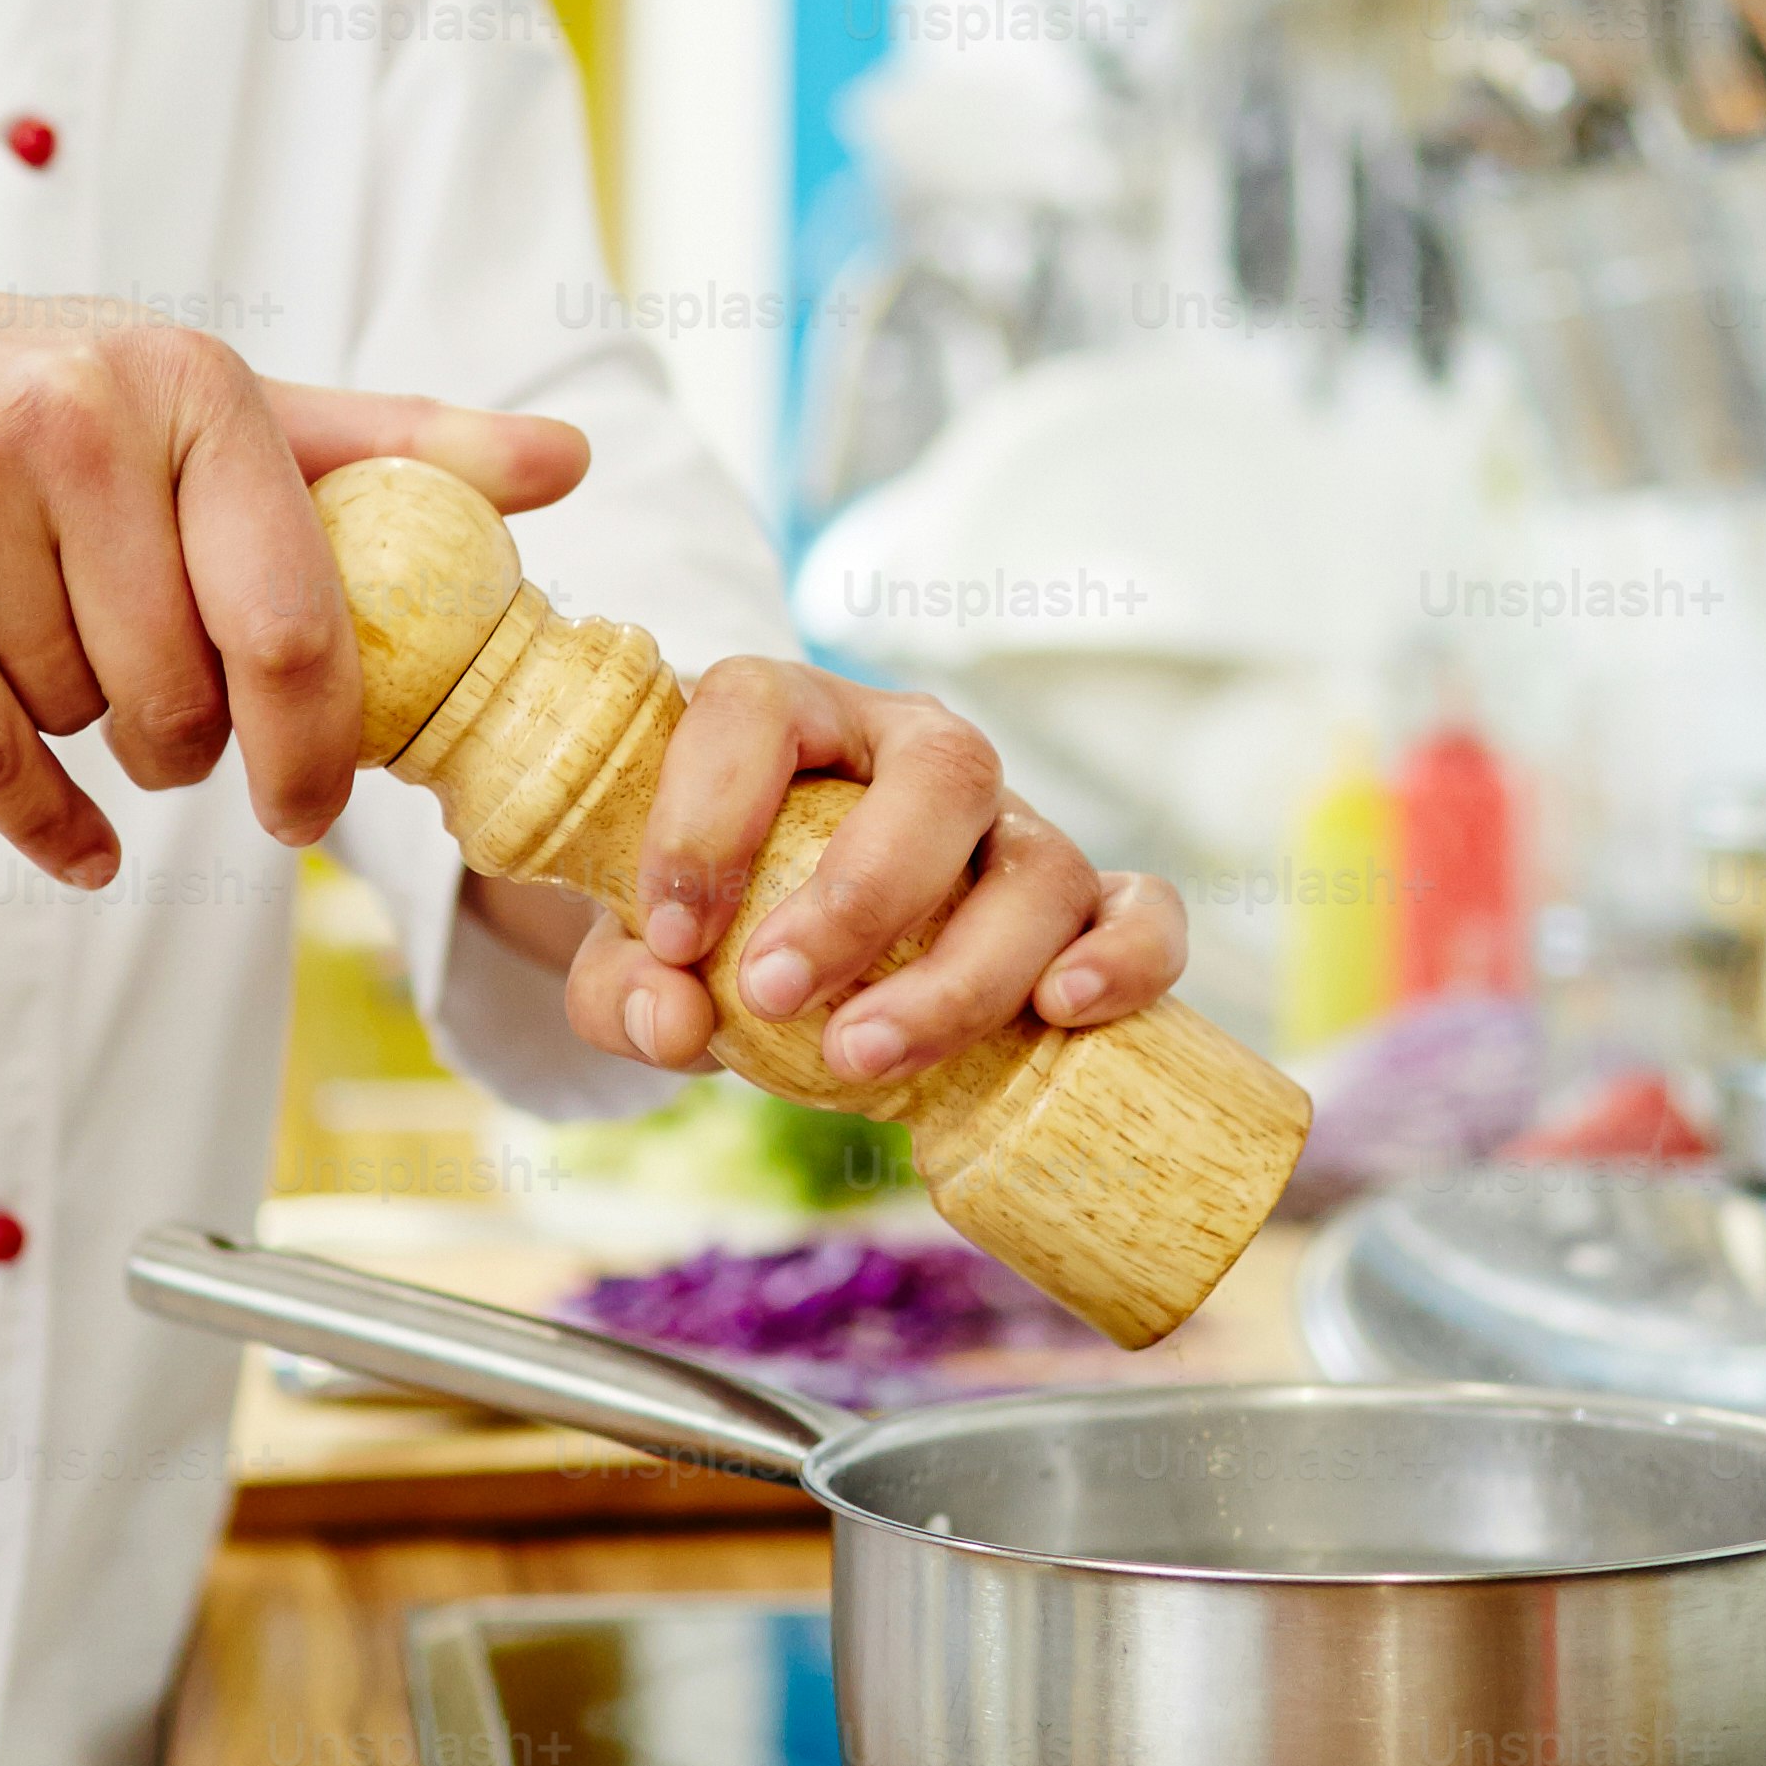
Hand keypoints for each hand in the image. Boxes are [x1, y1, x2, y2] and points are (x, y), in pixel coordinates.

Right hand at [0, 273, 583, 883]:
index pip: (296, 620)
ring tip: (50, 653)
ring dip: (89, 734)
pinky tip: (72, 838)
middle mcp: (74, 419)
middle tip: (165, 722)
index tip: (318, 801)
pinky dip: (42, 822)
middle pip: (187, 693)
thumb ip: (383, 443)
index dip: (319, 742)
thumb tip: (568, 464)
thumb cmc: (13, 388)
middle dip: (190, 743)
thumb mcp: (197, 393)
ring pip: (84, 719)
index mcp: (188, 383)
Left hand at [559, 659, 1190, 1090]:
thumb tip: (671, 1017)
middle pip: (938, 774)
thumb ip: (625, 987)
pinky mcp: (1081, 906)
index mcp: (797, 717)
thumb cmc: (710, 927)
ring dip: (960, 971)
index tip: (670, 935)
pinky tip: (1064, 1010)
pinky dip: (1124, 955)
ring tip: (862, 1057)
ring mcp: (1010, 827)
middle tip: (770, 994)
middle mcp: (917, 752)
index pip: (759, 707)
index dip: (708, 815)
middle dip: (856, 895)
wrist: (787, 954)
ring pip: (1038, 864)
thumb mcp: (639, 954)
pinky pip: (1141, 908)